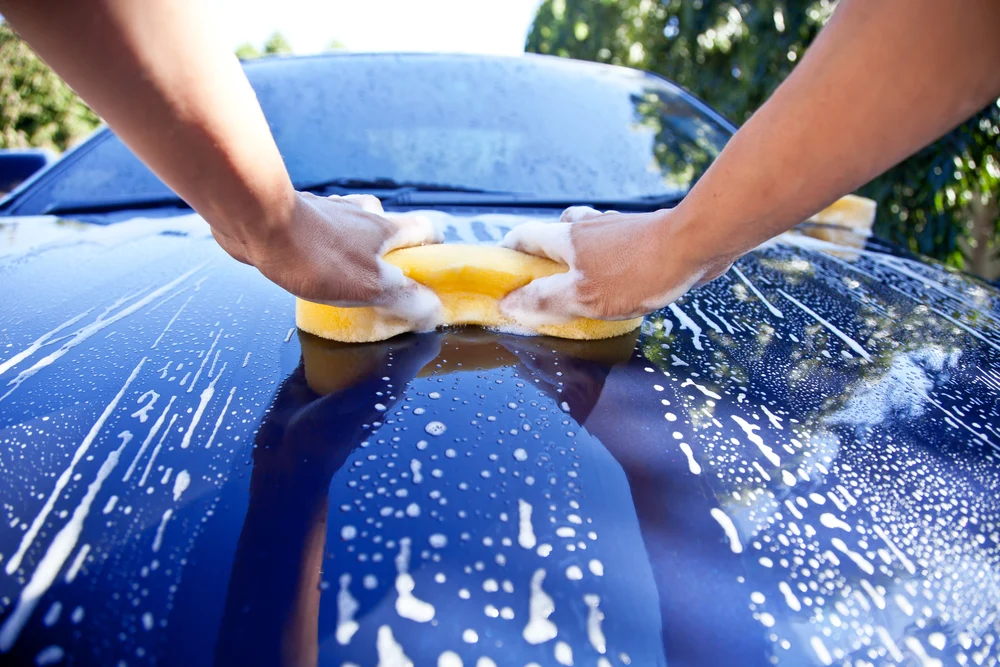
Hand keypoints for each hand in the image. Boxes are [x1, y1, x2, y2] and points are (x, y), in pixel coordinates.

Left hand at [213, 192, 442, 325]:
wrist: (258, 223)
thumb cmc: (317, 257)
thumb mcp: (370, 287)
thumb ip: (405, 299)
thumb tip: (433, 311)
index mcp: (385, 228)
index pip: (426, 228)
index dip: (433, 248)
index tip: (429, 270)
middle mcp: (361, 214)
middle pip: (389, 227)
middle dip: (390, 252)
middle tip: (382, 279)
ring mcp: (329, 212)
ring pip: (354, 224)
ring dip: (355, 244)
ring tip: (346, 273)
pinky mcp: (298, 216)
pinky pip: (321, 229)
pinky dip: (324, 243)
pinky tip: (311, 263)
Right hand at [499, 206, 732, 322]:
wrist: (695, 246)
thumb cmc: (637, 273)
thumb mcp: (583, 296)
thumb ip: (544, 300)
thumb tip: (509, 303)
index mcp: (566, 238)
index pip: (524, 236)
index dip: (509, 250)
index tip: (503, 267)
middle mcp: (587, 225)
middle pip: (555, 232)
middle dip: (545, 253)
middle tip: (544, 278)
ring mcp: (616, 227)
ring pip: (587, 235)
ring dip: (578, 252)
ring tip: (583, 279)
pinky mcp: (642, 234)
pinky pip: (614, 243)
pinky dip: (608, 256)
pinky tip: (621, 276)